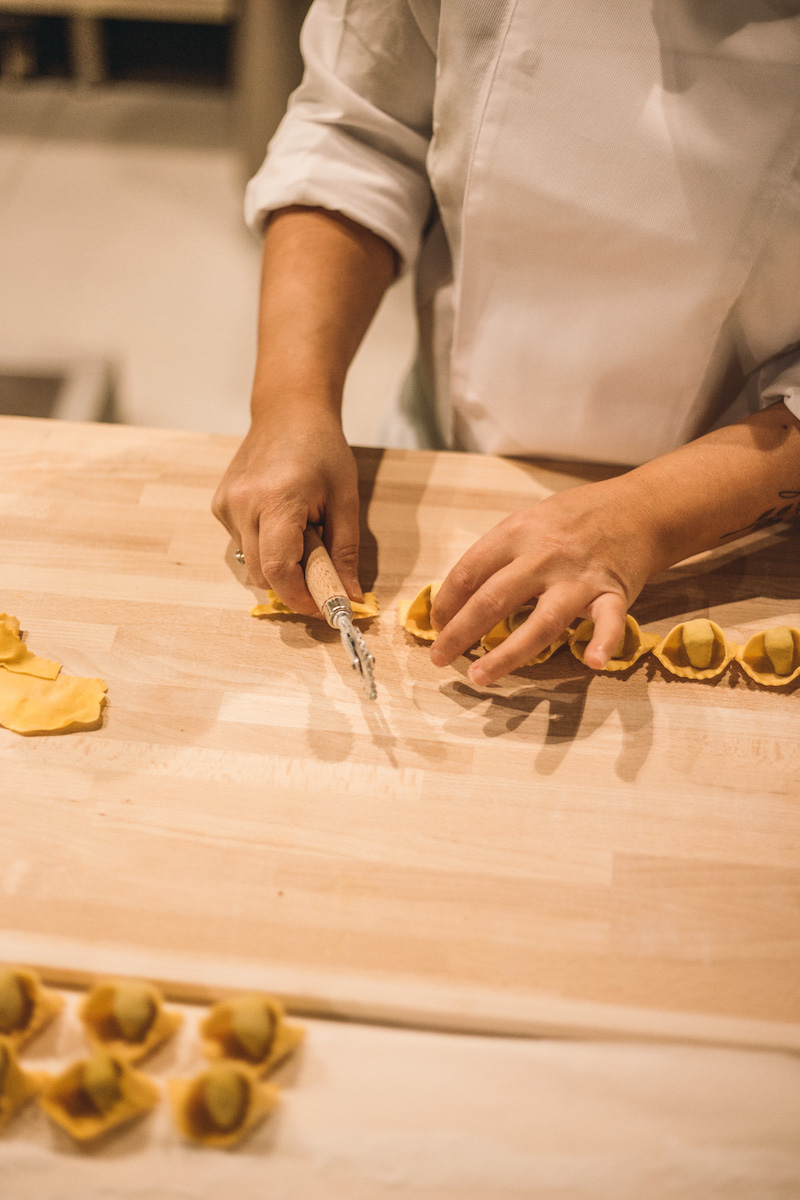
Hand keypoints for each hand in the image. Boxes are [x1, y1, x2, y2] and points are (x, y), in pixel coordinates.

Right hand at [212, 411, 362, 615]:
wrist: (287, 411)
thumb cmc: (323, 450)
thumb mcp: (346, 499)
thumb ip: (345, 552)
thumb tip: (350, 598)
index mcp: (277, 499)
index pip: (279, 569)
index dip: (300, 597)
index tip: (324, 607)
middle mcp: (243, 504)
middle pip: (263, 574)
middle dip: (293, 584)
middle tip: (321, 571)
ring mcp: (226, 505)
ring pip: (252, 562)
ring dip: (280, 563)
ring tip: (302, 533)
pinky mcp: (219, 505)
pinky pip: (244, 544)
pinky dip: (266, 545)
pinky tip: (281, 519)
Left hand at [428, 477, 658, 684]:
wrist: (638, 507)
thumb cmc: (574, 519)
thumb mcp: (529, 522)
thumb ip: (498, 556)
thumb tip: (457, 599)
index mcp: (517, 533)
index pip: (469, 571)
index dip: (446, 603)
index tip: (436, 625)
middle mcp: (544, 555)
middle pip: (493, 599)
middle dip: (460, 633)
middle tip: (439, 658)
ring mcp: (579, 577)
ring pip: (541, 621)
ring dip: (507, 654)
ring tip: (479, 676)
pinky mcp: (613, 593)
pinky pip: (610, 621)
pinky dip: (604, 642)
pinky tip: (593, 662)